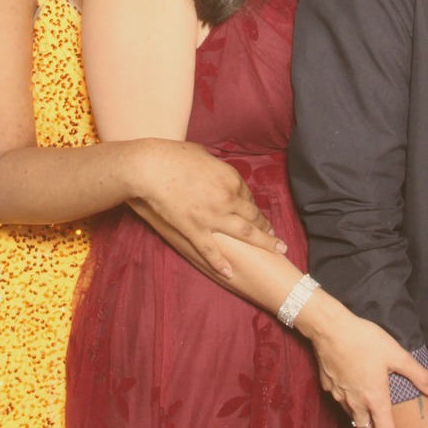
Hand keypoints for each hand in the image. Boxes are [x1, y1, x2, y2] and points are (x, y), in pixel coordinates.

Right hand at [128, 139, 285, 279]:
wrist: (151, 168)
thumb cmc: (173, 155)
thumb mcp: (202, 154)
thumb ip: (215, 167)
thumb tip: (216, 172)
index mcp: (230, 178)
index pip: (248, 195)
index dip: (252, 205)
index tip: (256, 212)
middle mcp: (227, 198)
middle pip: (253, 215)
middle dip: (266, 226)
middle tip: (275, 235)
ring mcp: (212, 216)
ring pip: (245, 234)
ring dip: (264, 243)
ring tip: (276, 250)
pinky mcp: (194, 229)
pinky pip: (211, 250)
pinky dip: (221, 264)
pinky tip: (229, 273)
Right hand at [295, 291, 427, 427]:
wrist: (329, 328)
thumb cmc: (364, 339)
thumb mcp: (396, 354)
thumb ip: (418, 375)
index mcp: (376, 399)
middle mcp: (357, 403)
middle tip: (385, 423)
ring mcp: (339, 396)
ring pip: (354, 418)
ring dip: (363, 418)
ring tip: (370, 400)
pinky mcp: (328, 387)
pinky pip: (341, 401)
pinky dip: (349, 400)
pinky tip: (352, 381)